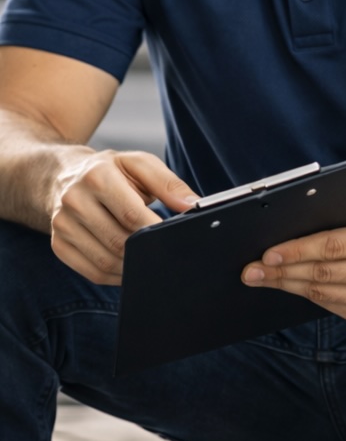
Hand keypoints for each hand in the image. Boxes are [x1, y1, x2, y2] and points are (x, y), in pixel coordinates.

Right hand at [50, 149, 198, 284]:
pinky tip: (130, 267)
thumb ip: (169, 183)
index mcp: (98, 176)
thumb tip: (193, 204)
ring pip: (104, 261)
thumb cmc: (112, 170)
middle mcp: (74, 200)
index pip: (131, 214)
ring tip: (151, 260)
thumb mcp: (140, 164)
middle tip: (167, 252)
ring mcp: (62, 225)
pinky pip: (91, 272)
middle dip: (145, 250)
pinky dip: (115, 276)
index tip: (174, 237)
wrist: (65, 175)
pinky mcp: (58, 245)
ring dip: (132, 267)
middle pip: (117, 241)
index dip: (155, 230)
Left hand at [241, 199, 345, 322]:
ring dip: (288, 285)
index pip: (334, 246)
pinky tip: (289, 286)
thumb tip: (295, 217)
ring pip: (323, 293)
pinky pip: (331, 306)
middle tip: (252, 269)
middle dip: (283, 271)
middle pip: (323, 273)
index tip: (269, 252)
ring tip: (262, 278)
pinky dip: (306, 295)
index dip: (299, 251)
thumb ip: (344, 211)